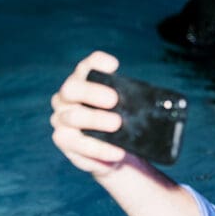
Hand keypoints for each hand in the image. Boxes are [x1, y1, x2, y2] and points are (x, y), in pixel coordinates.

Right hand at [50, 51, 128, 175]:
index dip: (97, 63)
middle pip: (72, 89)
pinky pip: (77, 144)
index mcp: (83, 83)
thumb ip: (133, 103)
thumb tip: (153, 103)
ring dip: (95, 120)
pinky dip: (98, 149)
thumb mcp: (130, 111)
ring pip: (72, 117)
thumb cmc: (122, 124)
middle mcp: (67, 97)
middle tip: (113, 100)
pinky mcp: (63, 140)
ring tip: (116, 124)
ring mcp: (61, 119)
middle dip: (92, 92)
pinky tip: (116, 152)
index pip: (86, 67)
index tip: (114, 65)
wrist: (116, 153)